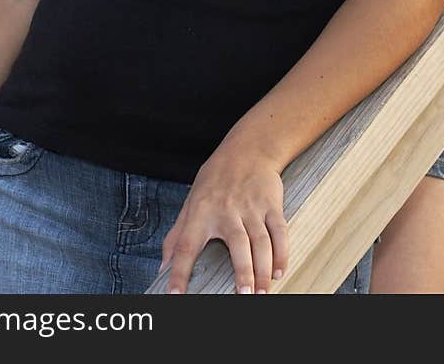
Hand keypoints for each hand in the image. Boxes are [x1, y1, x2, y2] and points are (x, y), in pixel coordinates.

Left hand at [159, 142, 288, 293]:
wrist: (249, 147)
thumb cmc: (215, 178)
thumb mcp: (190, 201)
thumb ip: (176, 236)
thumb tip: (162, 267)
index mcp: (201, 212)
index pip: (186, 246)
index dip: (179, 271)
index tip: (175, 295)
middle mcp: (227, 210)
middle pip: (238, 245)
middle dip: (243, 272)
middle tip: (244, 296)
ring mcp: (252, 207)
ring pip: (261, 242)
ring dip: (263, 270)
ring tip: (262, 292)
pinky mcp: (271, 204)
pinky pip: (279, 232)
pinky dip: (281, 253)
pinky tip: (278, 270)